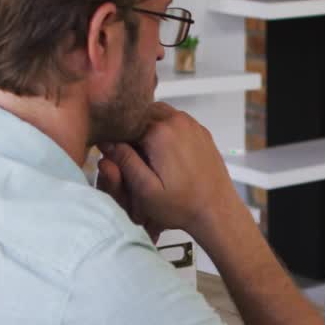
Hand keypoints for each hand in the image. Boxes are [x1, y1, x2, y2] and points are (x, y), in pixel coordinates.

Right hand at [96, 103, 244, 240]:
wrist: (217, 210)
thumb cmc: (183, 205)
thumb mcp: (145, 189)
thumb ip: (124, 162)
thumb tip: (107, 143)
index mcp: (160, 132)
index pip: (126, 122)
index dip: (117, 137)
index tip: (117, 153)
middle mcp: (177, 121)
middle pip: (142, 114)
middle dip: (134, 132)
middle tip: (135, 157)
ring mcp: (192, 125)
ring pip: (159, 115)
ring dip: (150, 130)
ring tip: (150, 157)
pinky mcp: (201, 132)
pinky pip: (176, 122)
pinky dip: (167, 132)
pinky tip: (167, 156)